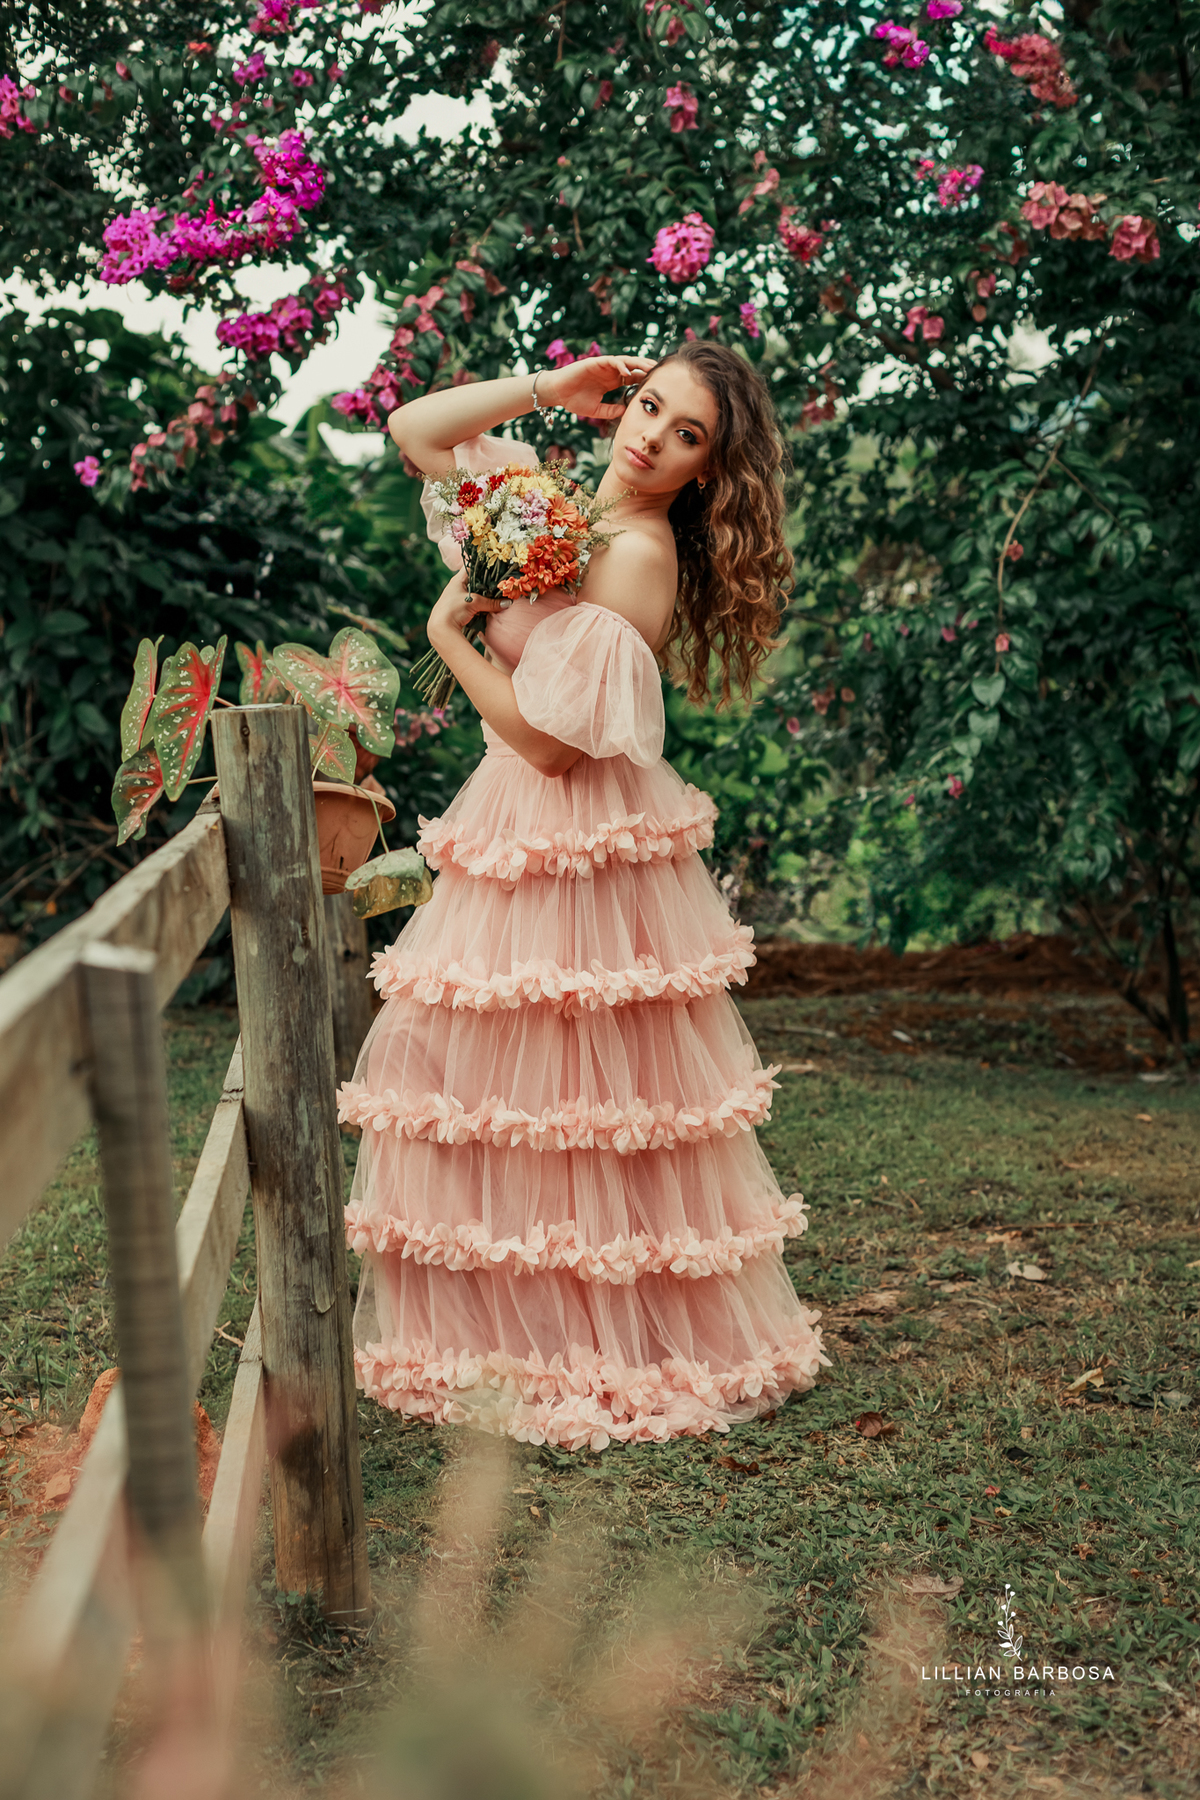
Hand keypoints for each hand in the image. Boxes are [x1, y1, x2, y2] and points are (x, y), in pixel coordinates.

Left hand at [427, 571, 507, 647]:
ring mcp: (457, 598)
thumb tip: (508, 603)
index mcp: (457, 580)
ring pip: (474, 593)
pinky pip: (472, 603)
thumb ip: (492, 603)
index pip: (471, 567)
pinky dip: (480, 604)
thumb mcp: (474, 603)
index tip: (495, 569)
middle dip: (486, 583)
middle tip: (499, 584)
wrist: (440, 629)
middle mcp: (456, 587)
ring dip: (483, 595)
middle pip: (475, 581)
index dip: (483, 567)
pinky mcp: (459, 609)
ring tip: (496, 595)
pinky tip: (488, 607)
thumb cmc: (453, 610)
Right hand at [541, 353, 658, 420]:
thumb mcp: (596, 410)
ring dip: (637, 363)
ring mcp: (603, 366)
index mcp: (611, 381)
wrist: (556, 393)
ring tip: (649, 368)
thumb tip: (625, 413)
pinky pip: (611, 361)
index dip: (644, 379)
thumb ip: (610, 411)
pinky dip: (620, 365)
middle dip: (646, 368)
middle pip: (633, 367)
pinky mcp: (595, 362)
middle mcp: (610, 372)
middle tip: (660, 372)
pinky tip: (628, 371)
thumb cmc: (573, 400)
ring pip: (625, 361)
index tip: (658, 384)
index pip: (632, 378)